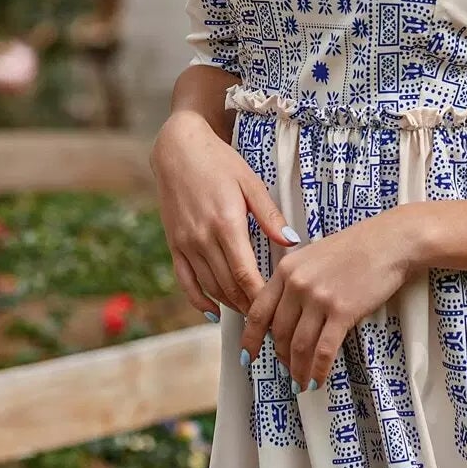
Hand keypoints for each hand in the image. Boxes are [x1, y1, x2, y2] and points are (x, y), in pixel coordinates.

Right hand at [150, 109, 299, 316]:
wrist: (178, 149)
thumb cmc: (219, 162)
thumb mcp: (251, 183)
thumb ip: (270, 216)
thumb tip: (293, 241)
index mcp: (226, 223)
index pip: (246, 274)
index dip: (262, 297)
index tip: (279, 309)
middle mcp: (203, 238)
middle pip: (229, 286)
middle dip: (251, 306)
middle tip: (271, 318)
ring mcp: (185, 243)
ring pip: (210, 287)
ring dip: (231, 305)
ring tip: (252, 315)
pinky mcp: (173, 244)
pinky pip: (185, 281)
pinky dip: (199, 301)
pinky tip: (214, 312)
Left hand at [239, 208, 422, 390]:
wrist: (391, 241)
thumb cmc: (356, 247)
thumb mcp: (313, 256)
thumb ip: (295, 281)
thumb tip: (285, 315)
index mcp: (286, 270)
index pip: (259, 311)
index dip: (250, 339)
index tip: (248, 356)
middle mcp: (297, 284)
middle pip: (280, 333)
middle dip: (281, 358)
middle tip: (287, 371)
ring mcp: (319, 298)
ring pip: (300, 346)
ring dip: (298, 370)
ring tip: (301, 383)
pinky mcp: (342, 311)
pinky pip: (324, 350)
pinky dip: (319, 370)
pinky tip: (318, 380)